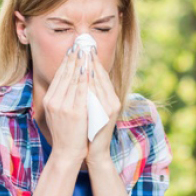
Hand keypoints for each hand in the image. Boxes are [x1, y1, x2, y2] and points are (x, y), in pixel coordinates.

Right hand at [41, 45, 89, 165]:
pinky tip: (90, 68)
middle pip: (65, 74)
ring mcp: (63, 106)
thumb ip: (60, 98)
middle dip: (74, 57)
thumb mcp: (57, 114)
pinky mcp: (75, 111)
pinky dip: (85, 77)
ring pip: (73, 79)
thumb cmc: (65, 134)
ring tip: (87, 51)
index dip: (67, 61)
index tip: (74, 49)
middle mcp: (54, 101)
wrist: (66, 153)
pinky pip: (81, 90)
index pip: (59, 76)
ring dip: (81, 63)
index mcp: (49, 100)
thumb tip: (67, 82)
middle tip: (81, 43)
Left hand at [86, 53, 120, 167]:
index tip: (84, 47)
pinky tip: (84, 71)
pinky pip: (98, 93)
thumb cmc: (90, 131)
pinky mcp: (108, 113)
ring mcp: (111, 106)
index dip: (93, 60)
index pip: (100, 74)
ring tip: (82, 52)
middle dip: (91, 59)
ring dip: (91, 66)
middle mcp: (113, 100)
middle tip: (83, 43)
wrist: (95, 152)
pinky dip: (91, 82)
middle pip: (101, 75)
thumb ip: (90, 95)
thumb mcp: (92, 110)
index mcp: (110, 98)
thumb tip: (83, 77)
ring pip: (100, 81)